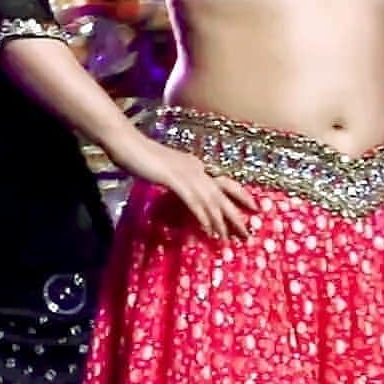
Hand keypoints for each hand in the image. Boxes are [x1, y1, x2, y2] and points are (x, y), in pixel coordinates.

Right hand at [131, 136, 258, 240]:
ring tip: (228, 239)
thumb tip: (187, 194)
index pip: (224, 182)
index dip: (241, 195)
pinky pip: (193, 201)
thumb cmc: (142, 156)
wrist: (128, 144)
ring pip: (211, 201)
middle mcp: (197, 168)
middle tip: (248, 234)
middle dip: (236, 215)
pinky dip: (203, 217)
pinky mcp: (174, 179)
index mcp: (196, 165)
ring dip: (221, 222)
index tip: (255, 208)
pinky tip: (208, 230)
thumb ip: (179, 181)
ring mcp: (187, 173)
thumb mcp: (166, 170)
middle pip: (223, 194)